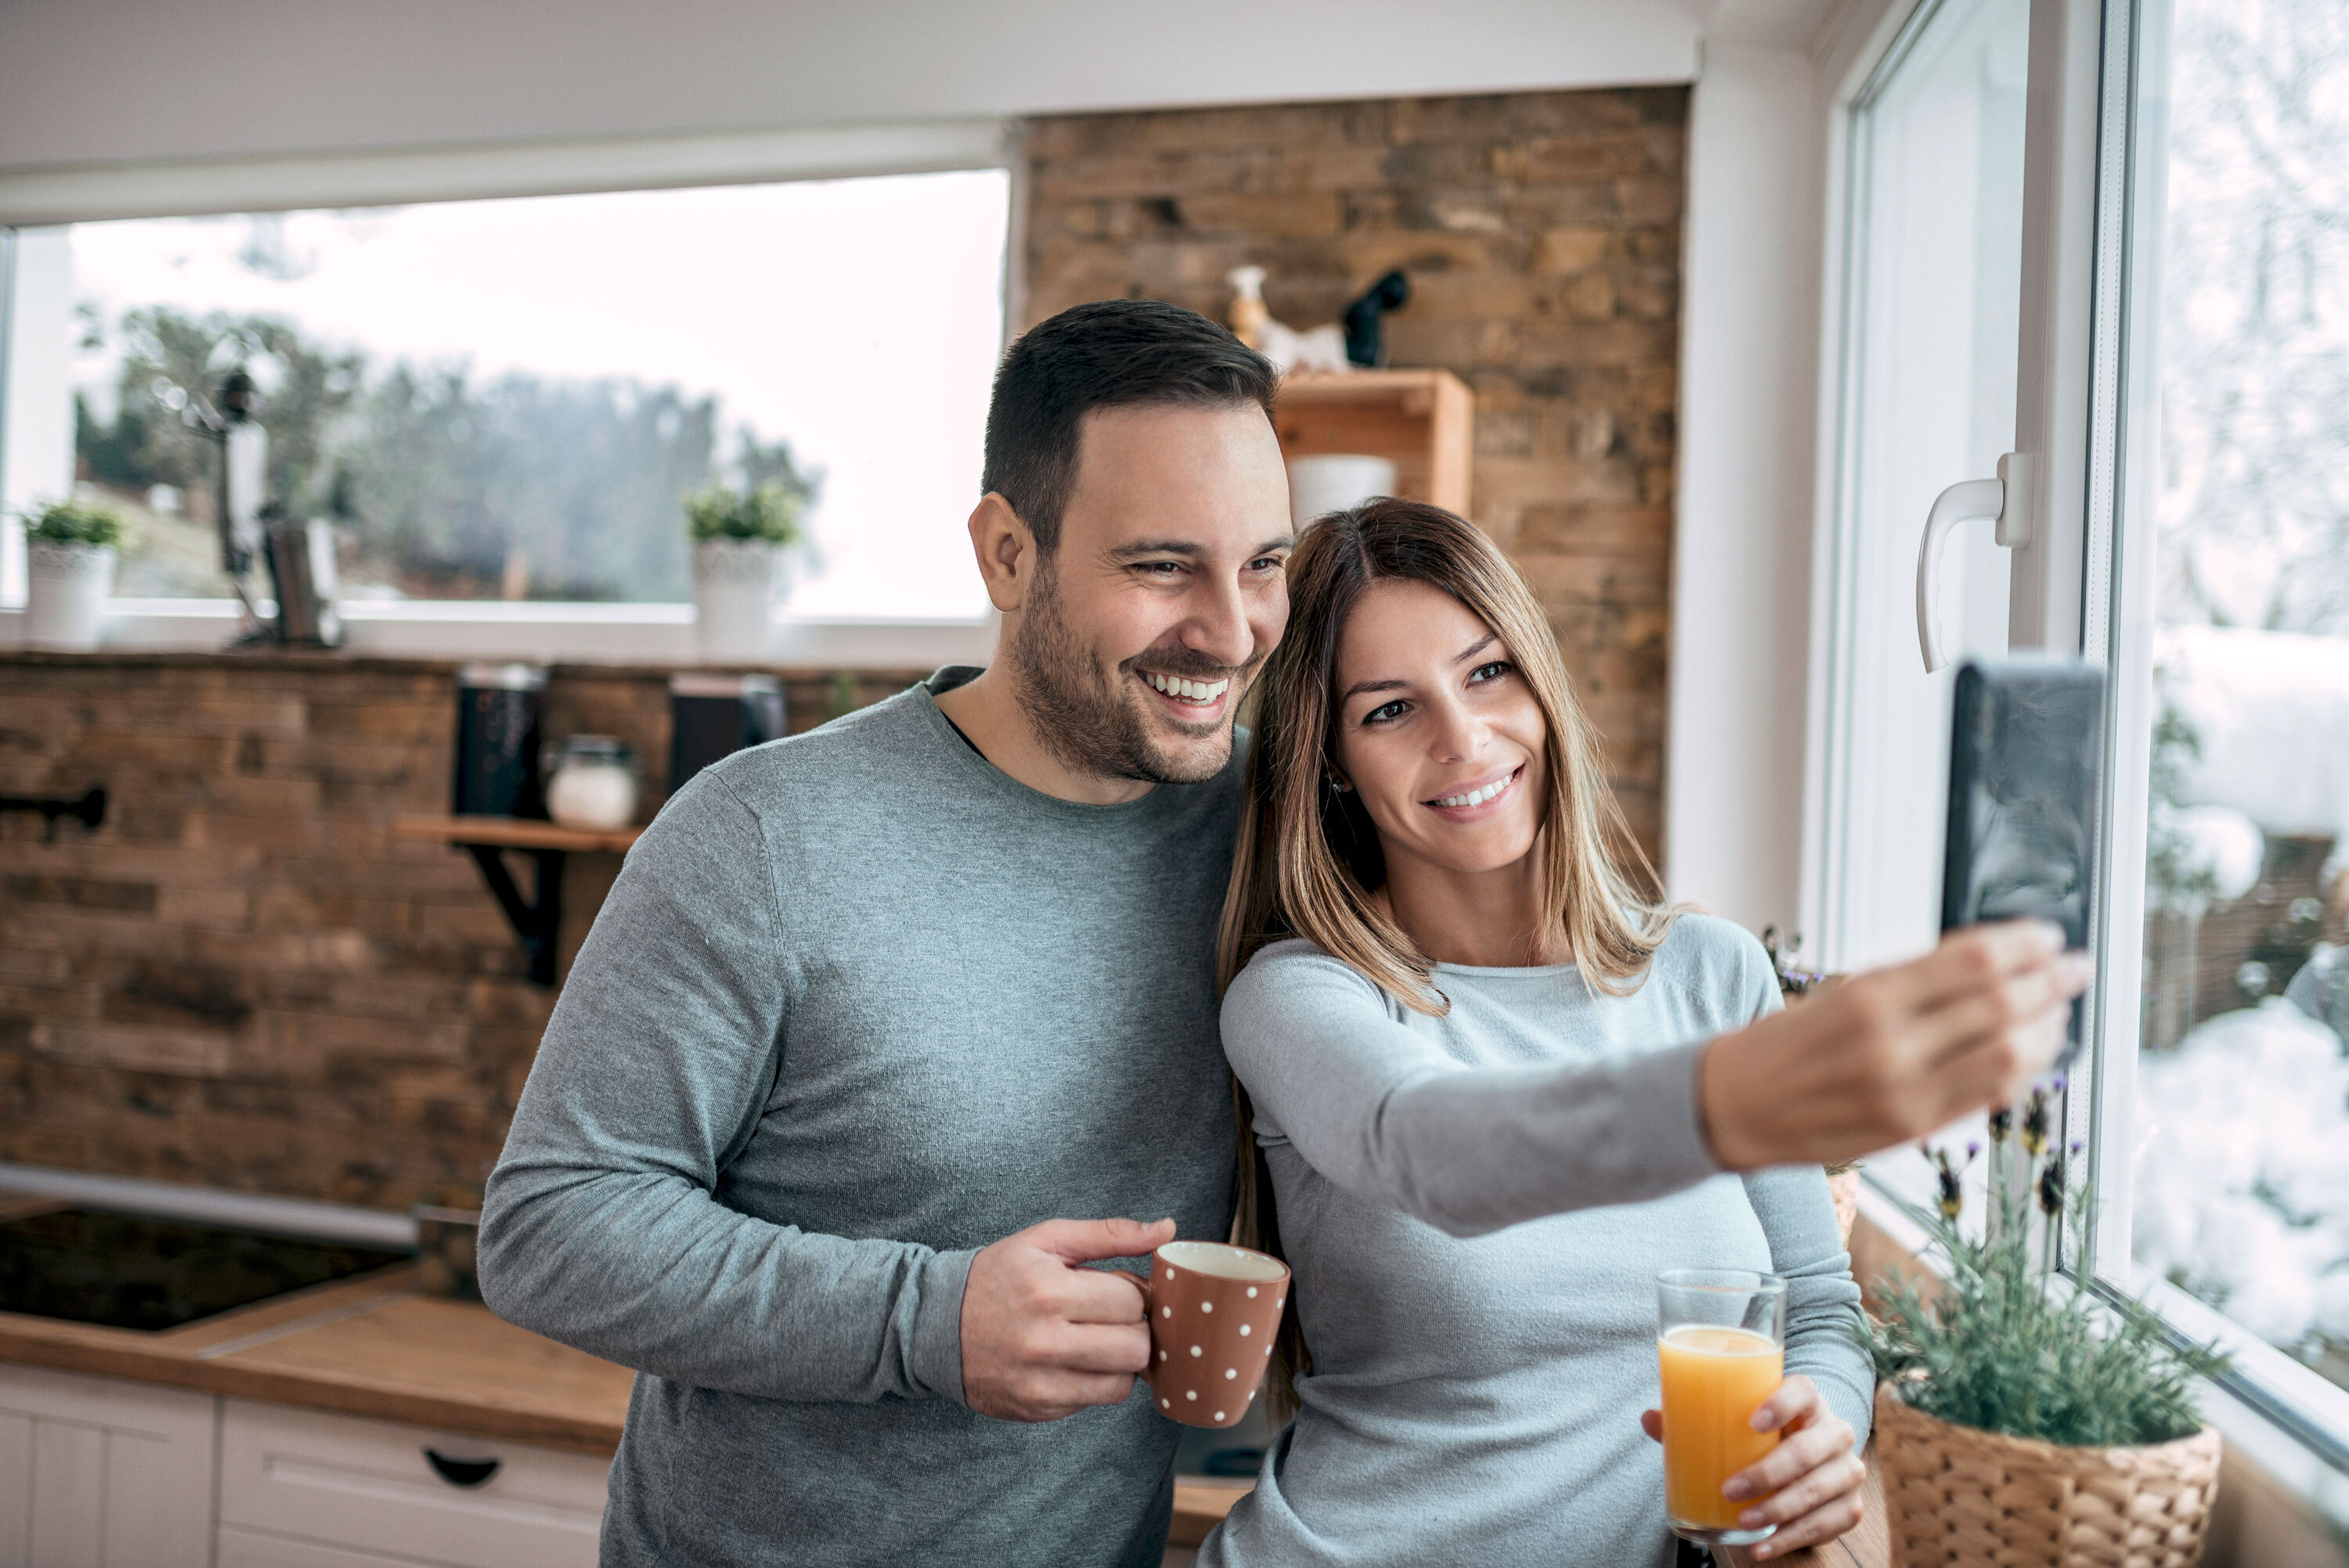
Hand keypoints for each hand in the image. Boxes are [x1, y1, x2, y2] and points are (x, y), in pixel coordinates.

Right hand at [960, 1216, 1172, 1421]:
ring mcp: (1039, 1382)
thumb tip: (1168, 1229)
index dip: (1134, 1294)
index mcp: (1049, 1291)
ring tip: (1096, 1341)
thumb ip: (1109, 1234)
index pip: (1132, 1302)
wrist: (935, 1324)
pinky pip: (1094, 1403)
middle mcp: (1044, 1341)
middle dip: (1134, 1331)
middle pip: (1136, 1348)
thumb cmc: (998, 1275)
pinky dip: (1094, 1382)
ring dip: (1119, 1361)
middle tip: (1111, 1319)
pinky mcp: (1035, 1409)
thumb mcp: (1046, 1240)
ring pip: (1122, 1383)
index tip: (1116, 1291)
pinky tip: (1071, 1361)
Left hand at [1640, 1375, 1862, 1559]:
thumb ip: (1695, 1418)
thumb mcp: (1736, 1423)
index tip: (1752, 1422)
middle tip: (1731, 1489)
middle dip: (1770, 1472)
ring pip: (1820, 1489)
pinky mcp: (1850, 1506)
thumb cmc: (1763, 1437)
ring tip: (1745, 1521)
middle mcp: (1834, 1432)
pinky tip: (1763, 1546)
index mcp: (1807, 1402)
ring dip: (1780, 1510)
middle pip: (1810, 1449)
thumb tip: (1650, 1418)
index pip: (1803, 1391)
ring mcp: (1847, 1470)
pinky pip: (1827, 1525)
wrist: (1808, 1461)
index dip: (1782, 1403)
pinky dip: (1792, 1538)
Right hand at [1699, 920, 2091, 1168]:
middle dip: (2052, 981)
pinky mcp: (1914, 1128)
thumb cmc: (1786, 1043)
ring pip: (2010, 1053)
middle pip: (2002, 1004)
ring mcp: (1907, 1092)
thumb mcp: (1840, 993)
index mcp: (1869, 996)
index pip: (1972, 961)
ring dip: (2047, 1026)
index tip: (2049, 934)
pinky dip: (2023, 1068)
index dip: (2023, 945)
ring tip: (2060, 1009)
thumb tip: (1993, 964)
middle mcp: (1892, 1045)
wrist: (1734, 1107)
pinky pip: (1990, 1094)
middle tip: (2076, 966)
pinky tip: (2033, 1051)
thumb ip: (1913, 983)